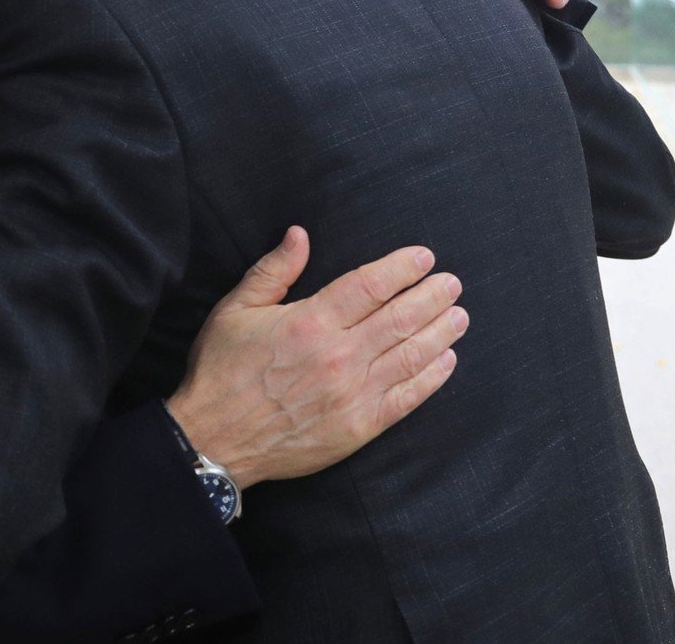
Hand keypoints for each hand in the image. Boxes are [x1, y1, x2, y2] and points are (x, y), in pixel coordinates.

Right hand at [164, 228, 465, 488]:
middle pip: (399, 318)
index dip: (401, 268)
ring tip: (459, 316)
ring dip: (440, 332)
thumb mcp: (235, 310)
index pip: (369, 286)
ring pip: (410, 355)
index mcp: (309, 322)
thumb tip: (300, 234)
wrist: (214, 439)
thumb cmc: (221, 371)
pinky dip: (431, 378)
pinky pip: (405, 399)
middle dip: (431, 297)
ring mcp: (351, 394)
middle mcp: (337, 356)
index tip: (424, 258)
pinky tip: (446, 361)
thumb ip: (273, 270)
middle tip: (452, 283)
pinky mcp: (358, 428)